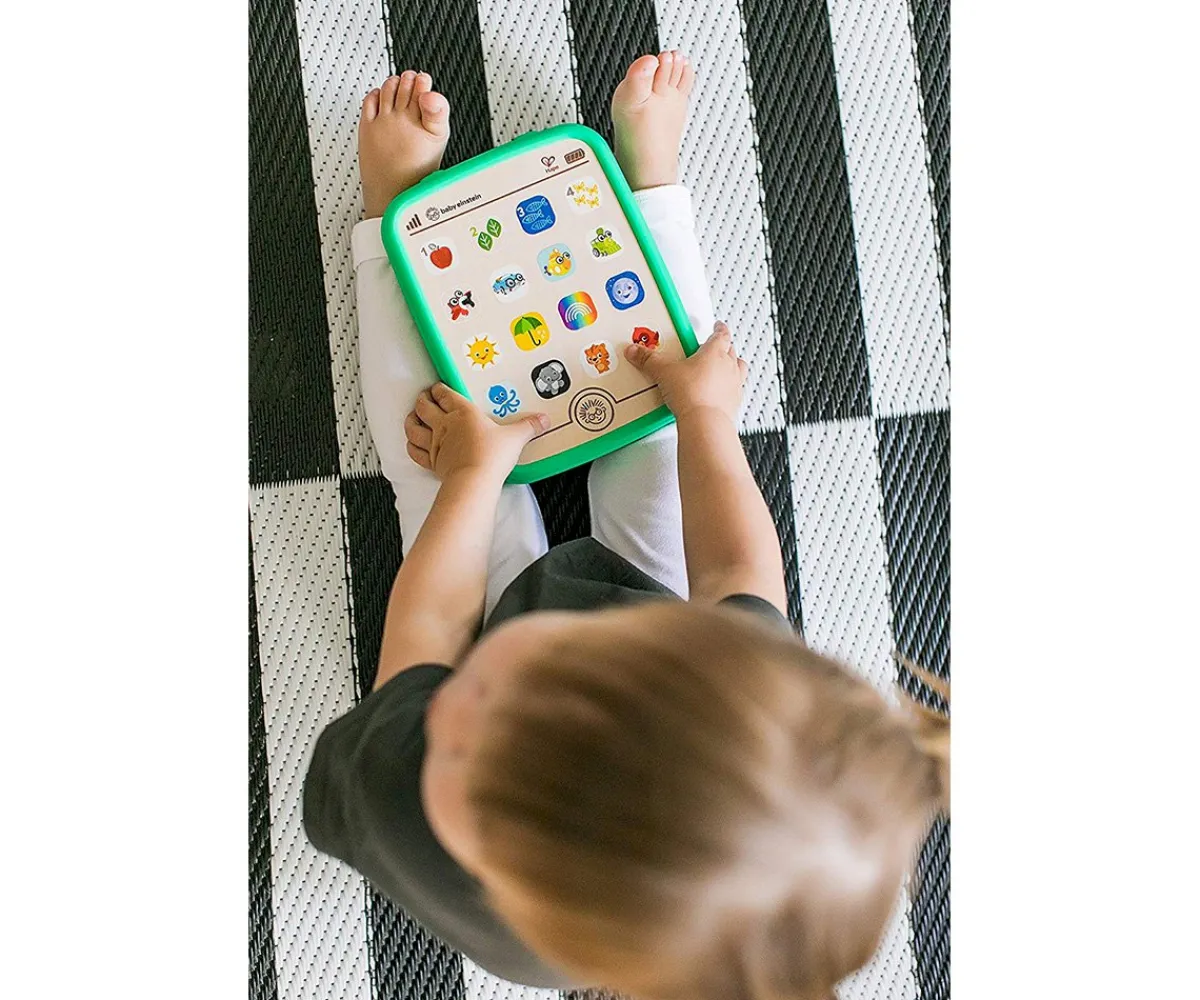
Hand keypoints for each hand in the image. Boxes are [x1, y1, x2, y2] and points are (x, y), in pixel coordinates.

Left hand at [404, 383, 547, 481]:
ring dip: (411, 420)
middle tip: (424, 397)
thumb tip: (543, 420)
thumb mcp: (515, 438)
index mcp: (463, 412)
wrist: (475, 480)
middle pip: (424, 406)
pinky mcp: (432, 462)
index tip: (438, 387)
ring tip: (412, 417)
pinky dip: (411, 446)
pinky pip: (415, 452)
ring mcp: (435, 444)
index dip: (439, 389)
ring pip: (413, 427)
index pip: (445, 394)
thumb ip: (528, 427)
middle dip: (422, 400)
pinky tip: (412, 444)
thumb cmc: (491, 456)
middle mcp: (445, 425)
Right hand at [624, 321, 747, 421]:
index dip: (719, 328)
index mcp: (715, 352)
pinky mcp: (734, 403)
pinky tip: (718, 394)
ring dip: (731, 367)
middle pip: (731, 350)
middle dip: (723, 347)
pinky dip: (729, 389)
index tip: (717, 326)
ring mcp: (734, 385)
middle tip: (711, 349)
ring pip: (738, 369)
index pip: (721, 333)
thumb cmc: (693, 394)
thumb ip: (649, 360)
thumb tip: (637, 352)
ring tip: (720, 370)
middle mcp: (729, 366)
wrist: (705, 422)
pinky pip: (736, 390)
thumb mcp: (664, 373)